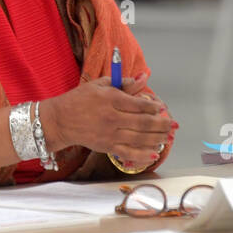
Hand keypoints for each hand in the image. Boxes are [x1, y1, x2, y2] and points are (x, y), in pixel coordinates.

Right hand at [40, 77, 176, 167]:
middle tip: (172, 124)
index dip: (154, 107)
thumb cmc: (79, 99)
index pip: (139, 105)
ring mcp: (110, 134)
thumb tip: (144, 77)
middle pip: (144, 123)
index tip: (161, 108)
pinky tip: (155, 153)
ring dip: (158, 138)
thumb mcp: (100, 85)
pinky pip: (129, 153)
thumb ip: (124, 83)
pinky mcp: (107, 147)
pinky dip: (144, 154)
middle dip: (162, 124)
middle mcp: (112, 118)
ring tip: (168, 136)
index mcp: (110, 99)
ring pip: (140, 138)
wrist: (60, 120)